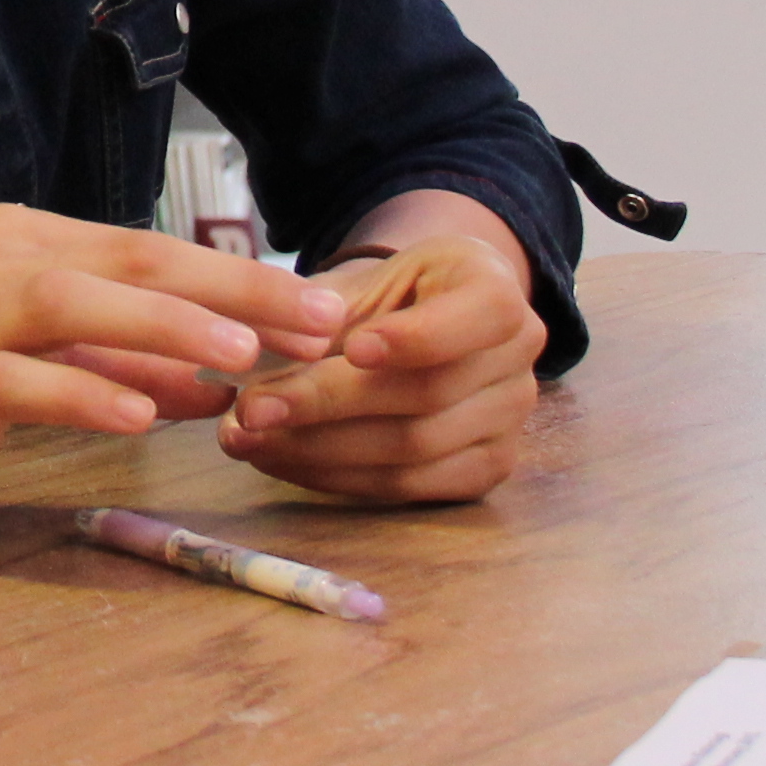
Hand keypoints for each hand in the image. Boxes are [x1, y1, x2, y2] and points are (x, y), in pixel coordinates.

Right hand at [0, 206, 357, 500]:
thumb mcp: (15, 352)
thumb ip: (110, 360)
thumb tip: (210, 382)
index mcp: (22, 242)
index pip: (149, 249)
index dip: (239, 276)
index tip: (323, 305)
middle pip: (134, 261)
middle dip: (236, 290)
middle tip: (324, 320)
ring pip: (80, 305)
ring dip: (168, 325)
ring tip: (246, 357)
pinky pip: (21, 381)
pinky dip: (82, 392)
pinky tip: (139, 415)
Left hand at [219, 217, 544, 503]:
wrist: (420, 326)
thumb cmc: (386, 296)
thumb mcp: (359, 280)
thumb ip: (318, 308)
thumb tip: (255, 337)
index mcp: (496, 288)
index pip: (479, 314)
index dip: (417, 337)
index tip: (353, 348)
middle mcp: (518, 357)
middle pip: (427, 393)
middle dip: (328, 403)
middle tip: (251, 408)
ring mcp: (508, 420)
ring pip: (414, 449)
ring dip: (320, 450)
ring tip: (247, 439)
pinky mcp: (485, 469)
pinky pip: (409, 486)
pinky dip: (337, 477)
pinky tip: (281, 461)